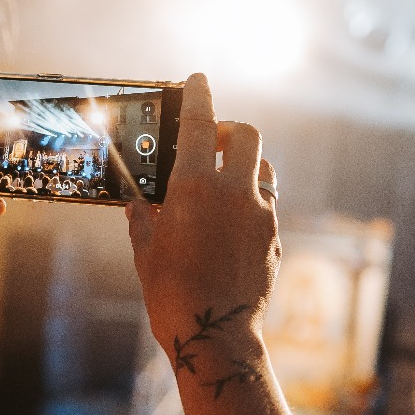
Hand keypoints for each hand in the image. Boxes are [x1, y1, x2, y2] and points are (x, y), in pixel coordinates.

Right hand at [127, 73, 279, 391]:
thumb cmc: (172, 295)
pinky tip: (232, 220)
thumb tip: (139, 202)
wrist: (216, 335)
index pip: (199, 122)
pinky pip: (267, 203)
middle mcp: (235, 192)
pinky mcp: (275, 236)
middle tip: (211, 142)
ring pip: (263, 168)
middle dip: (229, 130)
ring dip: (246, 164)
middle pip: (246, 135)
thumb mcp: (146, 251)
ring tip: (223, 181)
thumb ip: (144, 217)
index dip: (198, 94)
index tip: (197, 80)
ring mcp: (261, 214)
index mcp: (195, 187)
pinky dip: (252, 199)